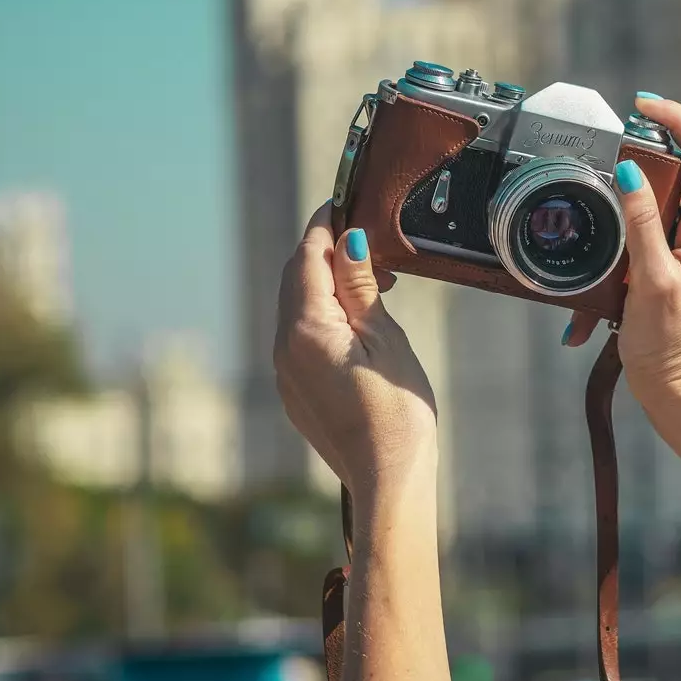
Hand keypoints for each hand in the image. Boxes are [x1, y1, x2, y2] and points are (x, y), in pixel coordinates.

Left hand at [274, 204, 436, 494]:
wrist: (387, 479)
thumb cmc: (396, 410)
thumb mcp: (385, 339)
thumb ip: (359, 289)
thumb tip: (347, 243)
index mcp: (305, 328)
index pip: (307, 256)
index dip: (325, 225)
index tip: (344, 200)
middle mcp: (285, 347)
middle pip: (295, 279)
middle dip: (326, 252)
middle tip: (367, 240)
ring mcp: (286, 372)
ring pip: (297, 307)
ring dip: (327, 284)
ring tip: (373, 282)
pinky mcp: (296, 391)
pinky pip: (301, 336)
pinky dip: (323, 315)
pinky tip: (357, 322)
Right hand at [564, 96, 680, 409]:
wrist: (676, 391)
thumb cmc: (671, 346)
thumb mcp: (650, 280)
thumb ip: (640, 222)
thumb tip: (627, 172)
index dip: (678, 119)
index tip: (644, 103)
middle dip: (644, 154)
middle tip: (611, 149)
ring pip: (658, 197)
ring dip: (626, 200)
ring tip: (603, 206)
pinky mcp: (671, 260)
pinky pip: (645, 229)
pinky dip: (620, 234)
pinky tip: (604, 257)